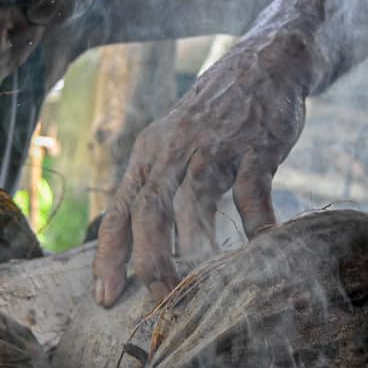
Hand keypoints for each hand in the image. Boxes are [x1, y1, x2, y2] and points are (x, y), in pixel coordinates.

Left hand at [92, 36, 312, 305]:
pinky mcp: (255, 148)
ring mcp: (214, 149)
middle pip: (151, 212)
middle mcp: (173, 153)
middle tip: (159, 302)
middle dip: (152, 261)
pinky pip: (252, 193)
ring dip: (199, 250)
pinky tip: (260, 253)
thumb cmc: (213, 121)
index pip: (119, 213)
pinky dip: (256, 226)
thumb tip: (135, 249)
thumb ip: (155, 191)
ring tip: (202, 292)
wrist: (262, 65)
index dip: (109, 257)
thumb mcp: (170, 146)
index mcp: (148, 157)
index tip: (105, 298)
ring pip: (197, 204)